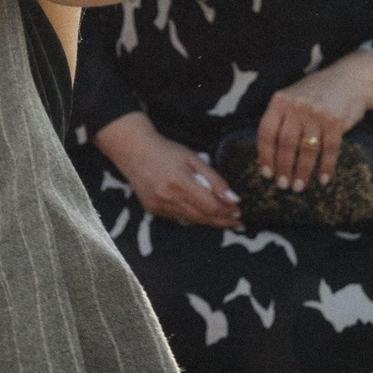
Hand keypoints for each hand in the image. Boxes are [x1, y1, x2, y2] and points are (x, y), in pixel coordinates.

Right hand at [94, 114, 239, 227]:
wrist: (132, 150)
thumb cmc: (165, 150)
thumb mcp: (193, 159)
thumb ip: (214, 179)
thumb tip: (234, 199)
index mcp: (180, 182)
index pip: (210, 206)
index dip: (227, 212)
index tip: (240, 212)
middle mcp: (168, 197)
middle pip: (203, 217)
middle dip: (223, 221)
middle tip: (238, 222)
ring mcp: (158, 205)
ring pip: (192, 220)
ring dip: (209, 221)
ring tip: (224, 219)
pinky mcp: (152, 209)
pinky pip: (178, 217)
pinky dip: (192, 216)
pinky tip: (200, 212)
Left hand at [254, 61, 372, 191]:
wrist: (348, 80)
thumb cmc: (314, 93)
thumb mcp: (290, 98)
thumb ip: (280, 119)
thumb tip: (269, 153)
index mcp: (279, 102)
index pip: (266, 132)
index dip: (265, 155)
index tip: (266, 173)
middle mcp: (296, 107)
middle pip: (286, 144)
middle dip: (283, 168)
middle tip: (282, 185)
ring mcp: (317, 114)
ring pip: (307, 149)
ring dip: (302, 172)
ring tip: (298, 186)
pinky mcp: (336, 122)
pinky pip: (329, 150)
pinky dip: (326, 167)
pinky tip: (323, 179)